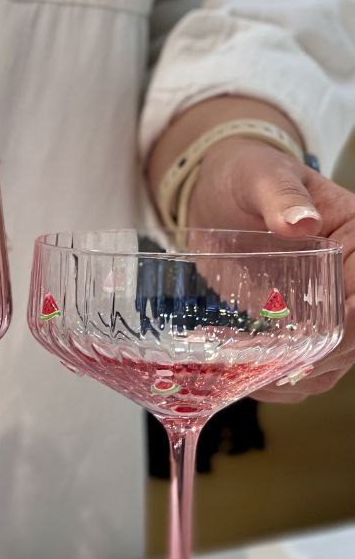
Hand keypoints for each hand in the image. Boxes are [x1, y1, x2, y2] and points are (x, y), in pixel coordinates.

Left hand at [186, 138, 354, 401]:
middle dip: (324, 358)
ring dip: (303, 378)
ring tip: (257, 381)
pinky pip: (307, 366)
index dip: (350, 318)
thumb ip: (281, 196)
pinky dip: (284, 383)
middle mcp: (352, 275)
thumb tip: (301, 220)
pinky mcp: (300, 325)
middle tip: (278, 371)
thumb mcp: (261, 176)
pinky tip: (254, 382)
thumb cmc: (247, 175)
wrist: (218, 194)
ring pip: (336, 359)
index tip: (318, 339)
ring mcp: (327, 305)